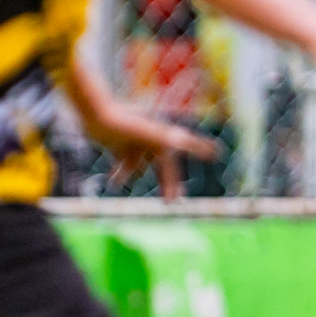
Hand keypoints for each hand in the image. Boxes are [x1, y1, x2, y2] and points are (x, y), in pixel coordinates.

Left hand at [92, 103, 218, 200]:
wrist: (97, 114)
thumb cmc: (128, 123)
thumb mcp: (157, 136)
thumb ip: (182, 141)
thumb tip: (203, 146)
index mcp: (163, 138)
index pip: (186, 149)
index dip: (202, 149)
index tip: (218, 152)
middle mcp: (151, 140)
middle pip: (163, 167)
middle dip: (168, 184)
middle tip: (172, 202)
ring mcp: (134, 143)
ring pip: (140, 166)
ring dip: (138, 177)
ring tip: (139, 192)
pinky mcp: (117, 145)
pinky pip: (122, 164)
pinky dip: (119, 173)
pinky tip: (114, 183)